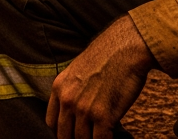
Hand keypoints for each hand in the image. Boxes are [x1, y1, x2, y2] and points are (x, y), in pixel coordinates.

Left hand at [45, 15, 153, 138]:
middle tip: (86, 137)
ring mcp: (84, 109)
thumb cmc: (108, 56)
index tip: (70, 134)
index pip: (51, 122)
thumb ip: (72, 89)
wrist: (126, 47)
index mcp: (59, 87)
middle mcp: (68, 100)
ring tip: (99, 136)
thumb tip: (74, 109)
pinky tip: (111, 138)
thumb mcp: (77, 69)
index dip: (61, 132)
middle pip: (64, 135)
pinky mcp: (103, 115)